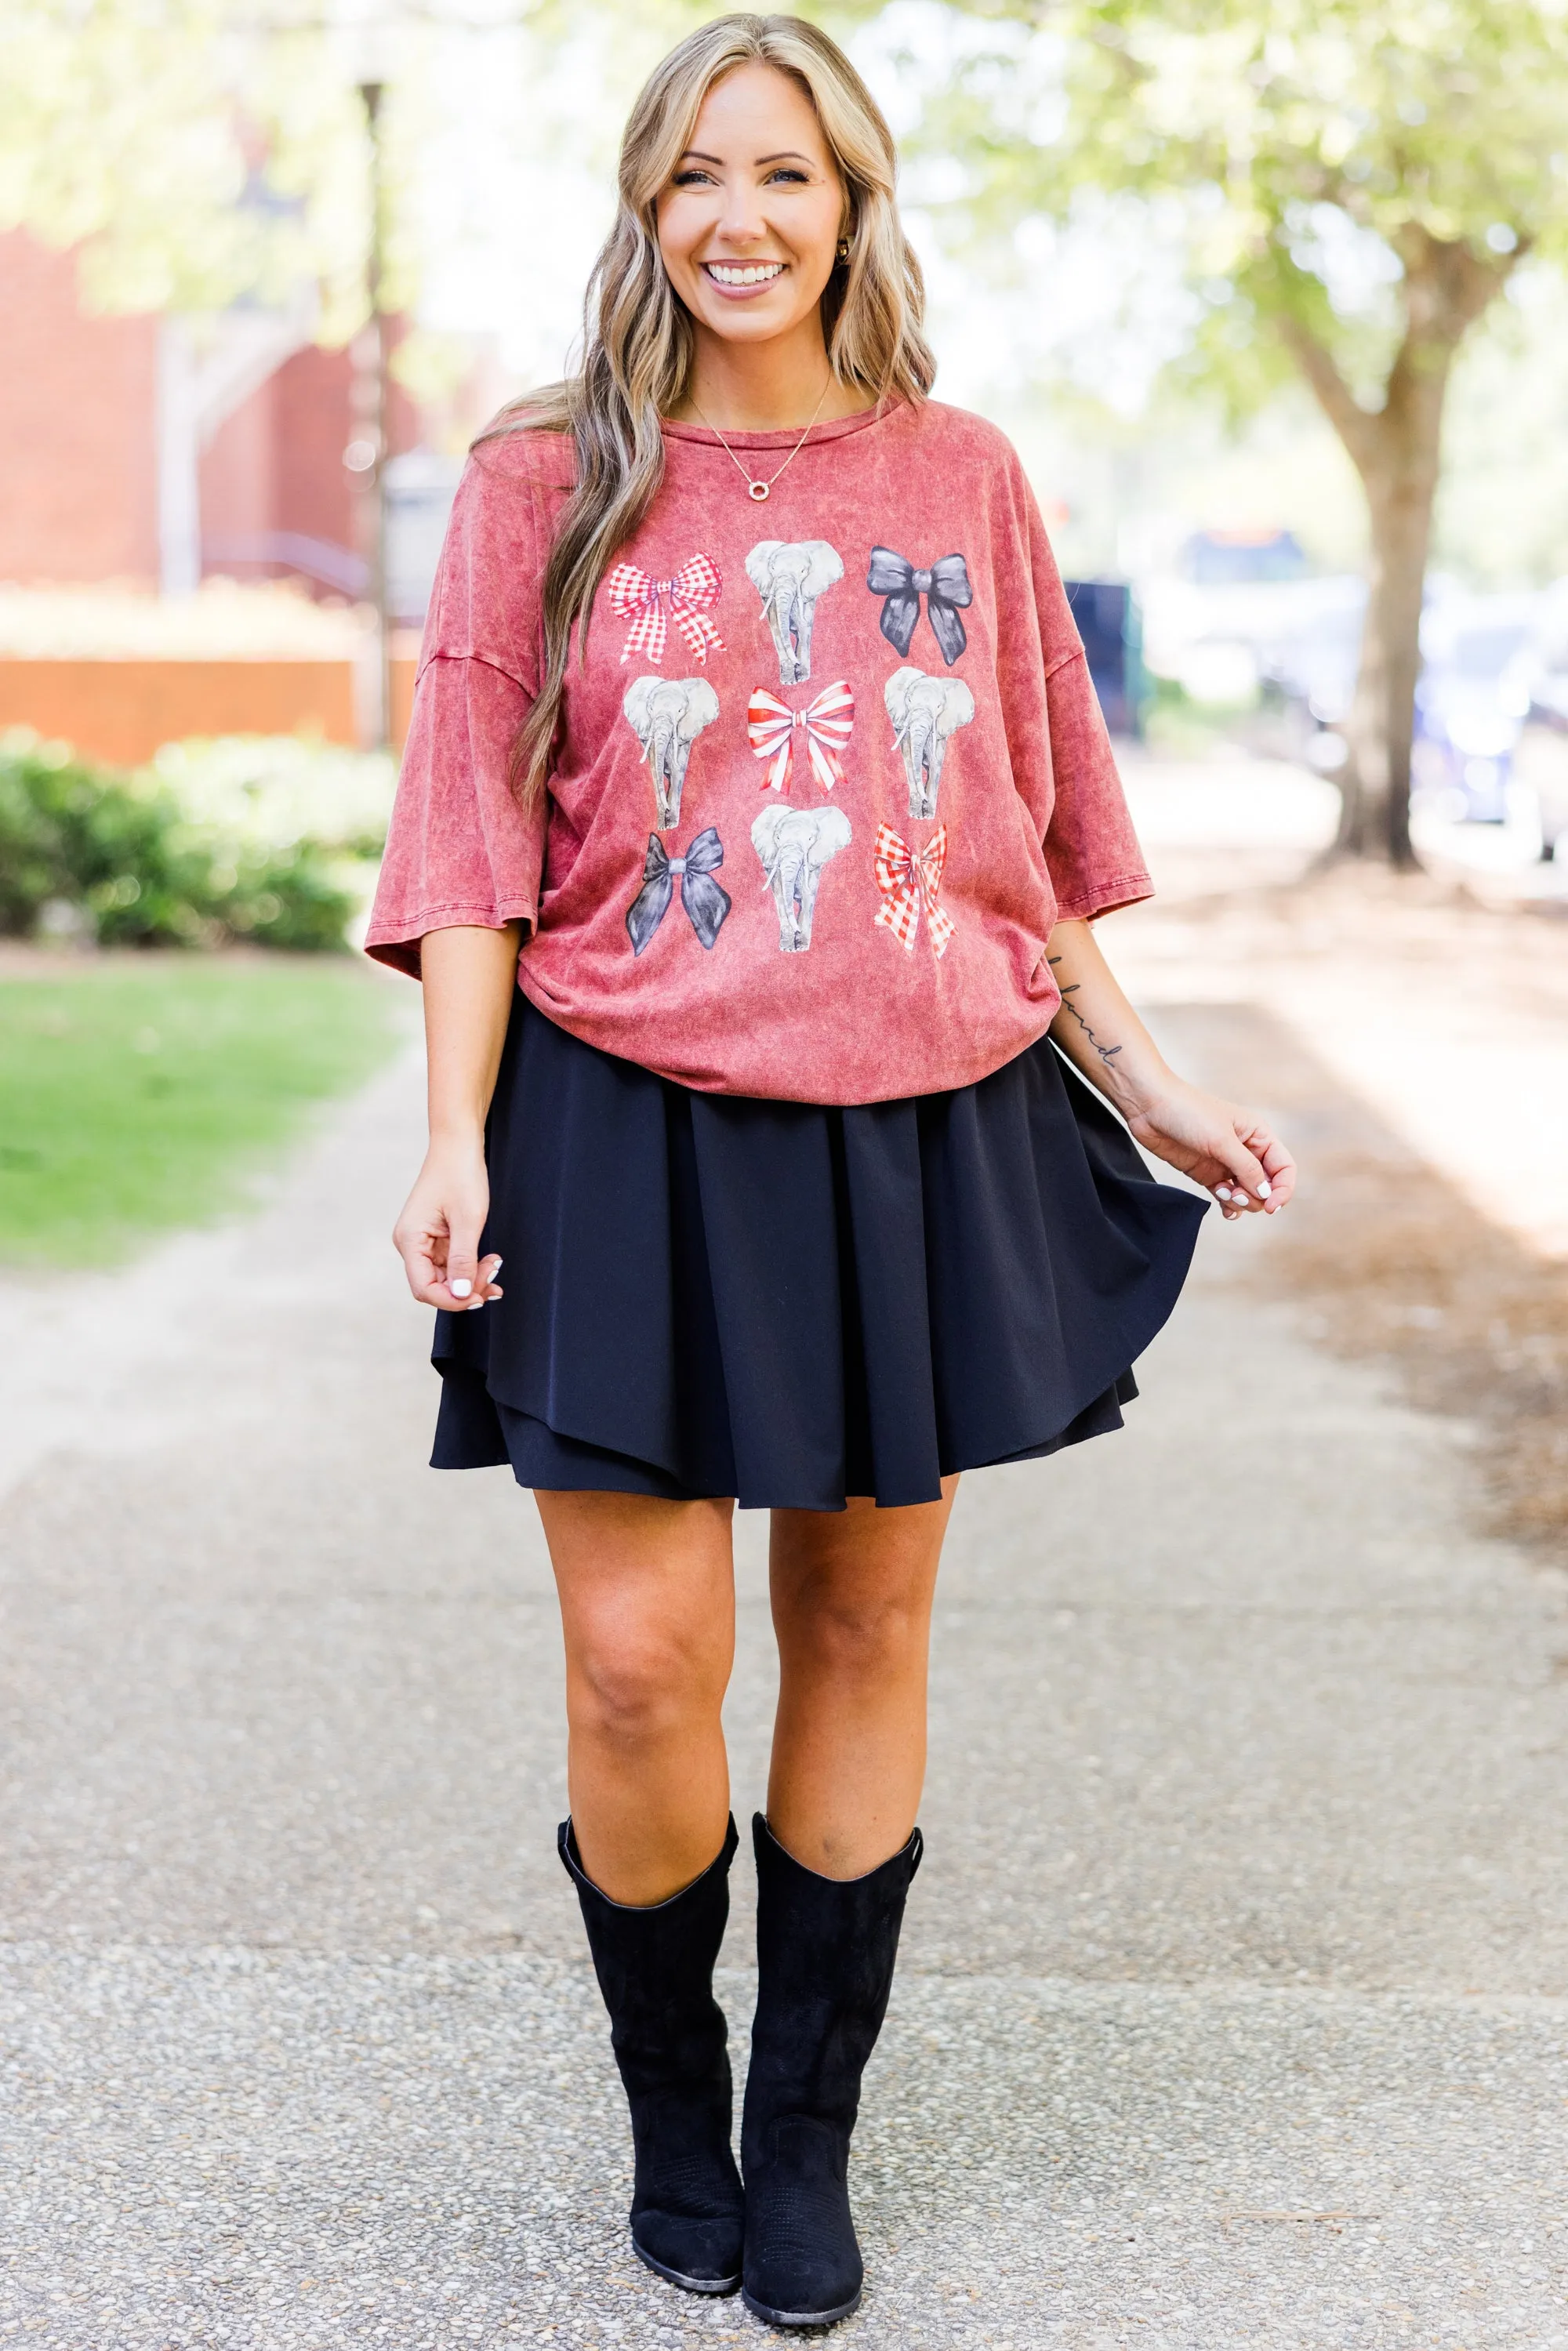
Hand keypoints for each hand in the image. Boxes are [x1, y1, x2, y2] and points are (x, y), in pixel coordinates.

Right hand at [393, 1133, 504, 1308]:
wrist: (459, 1145)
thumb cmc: (461, 1175)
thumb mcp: (468, 1221)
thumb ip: (463, 1261)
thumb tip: (459, 1295)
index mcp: (410, 1240)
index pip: (424, 1289)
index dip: (451, 1300)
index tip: (478, 1298)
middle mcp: (411, 1244)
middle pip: (436, 1285)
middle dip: (466, 1288)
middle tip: (495, 1279)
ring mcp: (423, 1241)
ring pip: (447, 1276)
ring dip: (471, 1278)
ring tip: (495, 1266)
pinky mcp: (436, 1237)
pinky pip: (452, 1262)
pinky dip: (471, 1266)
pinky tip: (489, 1262)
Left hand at [1125, 1080, 1295, 1220]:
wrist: (1149, 1106)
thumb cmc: (1188, 1112)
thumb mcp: (1221, 1140)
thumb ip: (1246, 1169)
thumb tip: (1265, 1194)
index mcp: (1258, 1135)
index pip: (1284, 1168)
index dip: (1283, 1189)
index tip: (1271, 1206)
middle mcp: (1246, 1150)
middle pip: (1267, 1185)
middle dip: (1256, 1196)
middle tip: (1234, 1194)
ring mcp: (1226, 1163)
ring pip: (1248, 1194)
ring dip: (1240, 1201)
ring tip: (1223, 1193)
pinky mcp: (1207, 1173)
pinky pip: (1227, 1197)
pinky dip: (1230, 1206)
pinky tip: (1226, 1210)